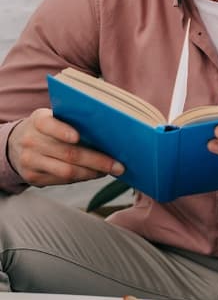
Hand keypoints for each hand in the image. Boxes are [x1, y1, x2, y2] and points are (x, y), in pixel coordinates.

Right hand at [7, 108, 123, 185]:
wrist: (17, 144)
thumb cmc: (49, 128)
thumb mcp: (55, 118)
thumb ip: (74, 121)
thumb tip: (110, 133)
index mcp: (38, 121)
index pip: (48, 124)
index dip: (62, 130)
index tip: (78, 137)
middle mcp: (31, 140)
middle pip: (68, 153)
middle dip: (97, 160)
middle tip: (118, 165)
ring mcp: (30, 161)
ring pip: (67, 171)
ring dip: (92, 173)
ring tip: (109, 171)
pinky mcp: (33, 177)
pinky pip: (62, 180)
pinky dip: (82, 177)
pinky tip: (95, 174)